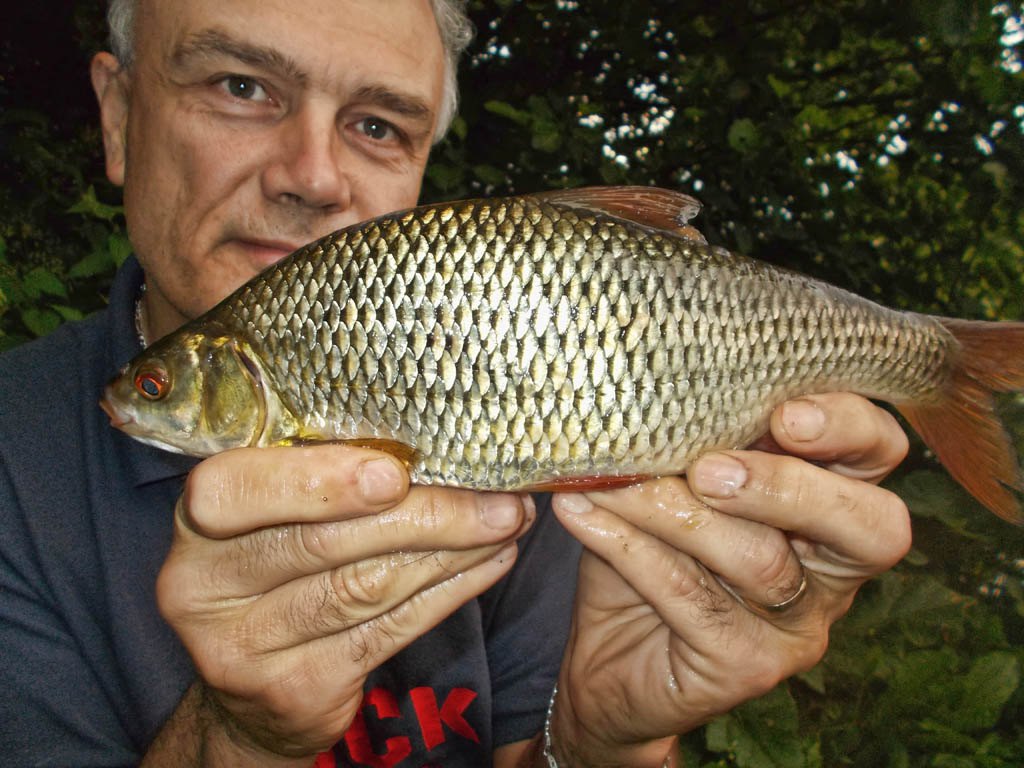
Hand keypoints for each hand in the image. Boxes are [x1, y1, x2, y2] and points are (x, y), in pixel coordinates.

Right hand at [155, 445, 533, 761]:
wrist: (248, 685)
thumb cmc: (275, 568)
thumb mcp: (273, 515)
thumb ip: (321, 477)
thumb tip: (436, 436)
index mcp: (195, 523)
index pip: (232, 492)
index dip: (315, 481)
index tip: (394, 471)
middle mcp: (203, 588)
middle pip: (323, 543)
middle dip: (427, 514)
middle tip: (499, 495)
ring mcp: (245, 648)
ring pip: (365, 587)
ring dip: (452, 550)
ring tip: (507, 521)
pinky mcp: (295, 690)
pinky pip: (389, 631)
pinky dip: (449, 593)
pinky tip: (489, 563)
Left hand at [549, 393, 911, 766]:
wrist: (609, 662)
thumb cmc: (648, 554)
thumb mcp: (671, 483)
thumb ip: (686, 441)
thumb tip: (643, 385)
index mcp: (829, 502)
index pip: (878, 453)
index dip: (848, 426)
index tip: (784, 413)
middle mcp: (831, 570)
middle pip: (868, 525)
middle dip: (790, 485)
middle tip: (710, 469)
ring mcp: (797, 627)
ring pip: (760, 559)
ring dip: (673, 509)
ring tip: (609, 481)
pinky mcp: (748, 667)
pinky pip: (694, 599)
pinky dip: (631, 547)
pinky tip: (582, 514)